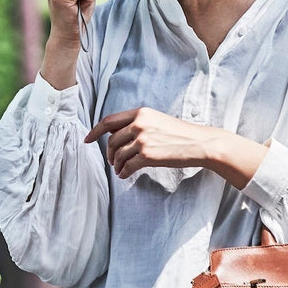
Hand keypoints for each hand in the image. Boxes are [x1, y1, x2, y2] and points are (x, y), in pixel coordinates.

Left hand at [85, 109, 269, 188]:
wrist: (200, 143)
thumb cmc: (181, 134)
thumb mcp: (158, 121)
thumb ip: (139, 124)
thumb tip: (118, 137)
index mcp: (141, 113)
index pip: (109, 121)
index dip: (95, 131)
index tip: (87, 139)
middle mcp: (140, 124)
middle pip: (112, 140)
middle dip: (109, 153)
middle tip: (112, 161)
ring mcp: (143, 139)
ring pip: (117, 154)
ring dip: (116, 164)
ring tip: (120, 169)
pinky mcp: (147, 155)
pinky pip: (126, 166)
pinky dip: (123, 172)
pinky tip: (125, 175)